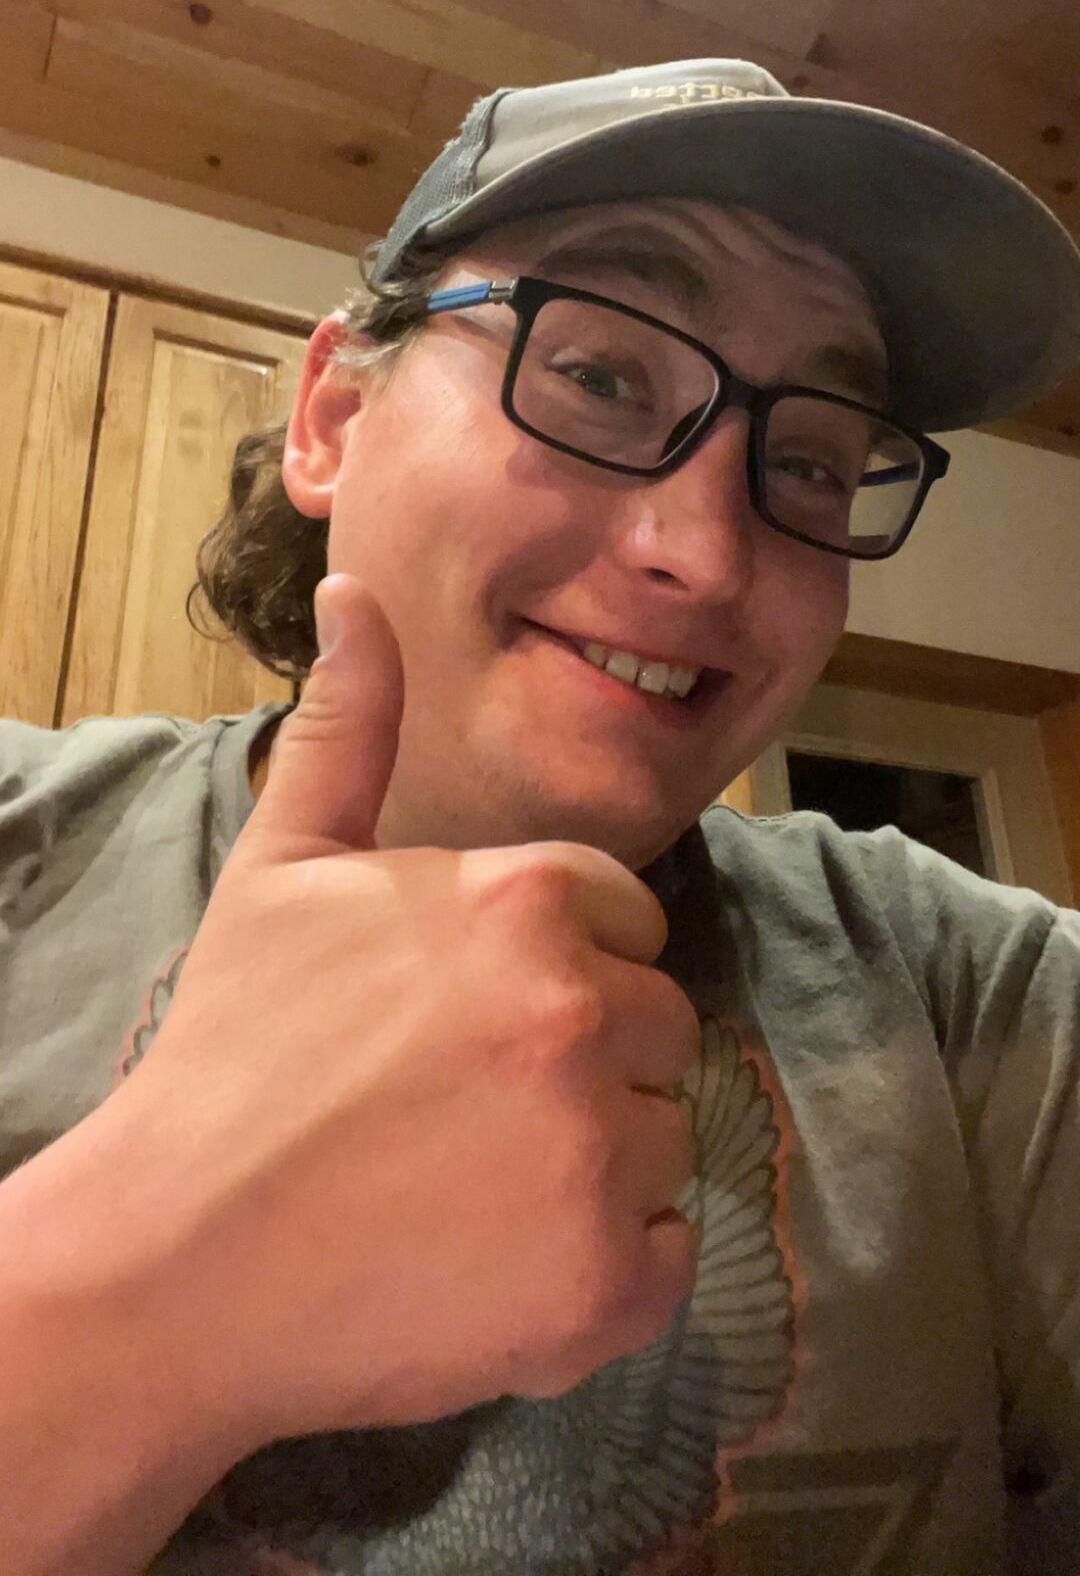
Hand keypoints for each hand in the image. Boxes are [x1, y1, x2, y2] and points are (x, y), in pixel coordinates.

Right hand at [119, 573, 699, 1450]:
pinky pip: (668, 1256)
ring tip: (468, 1185)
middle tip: (460, 1107)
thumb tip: (357, 591)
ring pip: (664, 1137)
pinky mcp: (607, 1285)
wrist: (178, 1258)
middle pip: (654, 1025)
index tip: (469, 1017)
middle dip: (582, 1057)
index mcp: (526, 898)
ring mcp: (601, 1153)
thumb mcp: (284, 866)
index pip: (625, 920)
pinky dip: (607, 1269)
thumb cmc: (231, 1052)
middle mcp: (583, 1011)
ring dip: (594, 1163)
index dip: (555, 964)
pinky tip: (503, 1262)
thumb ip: (352, 726)